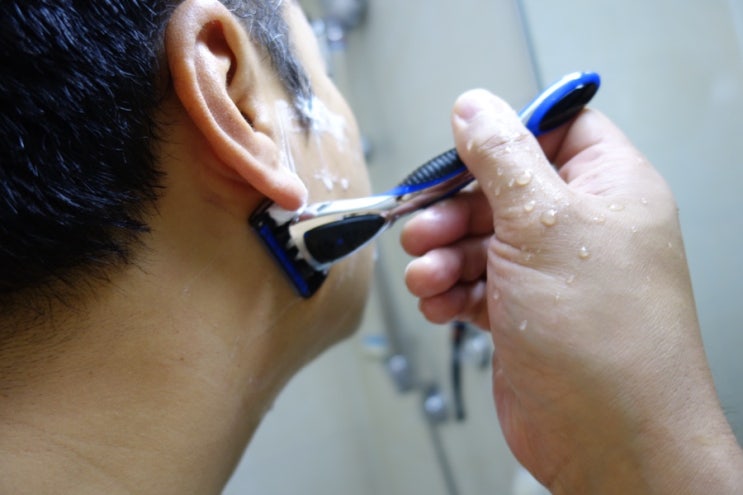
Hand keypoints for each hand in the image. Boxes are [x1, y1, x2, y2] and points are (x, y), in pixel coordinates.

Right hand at [401, 90, 742, 492]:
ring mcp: (551, 273)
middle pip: (502, 189)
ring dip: (443, 254)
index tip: (461, 151)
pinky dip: (449, 290)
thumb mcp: (543, 224)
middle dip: (454, 208)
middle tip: (422, 226)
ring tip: (427, 275)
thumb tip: (475, 108)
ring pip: (480, 239)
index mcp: (608, 188)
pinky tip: (438, 302)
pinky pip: (475, 283)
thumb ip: (503, 158)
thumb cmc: (601, 336)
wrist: (605, 438)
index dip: (507, 136)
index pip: (556, 130)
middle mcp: (582, 227)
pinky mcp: (524, 312)